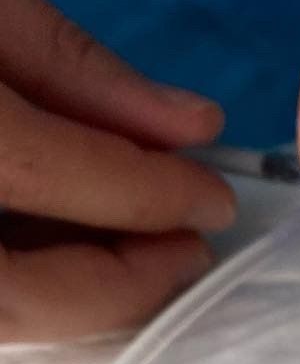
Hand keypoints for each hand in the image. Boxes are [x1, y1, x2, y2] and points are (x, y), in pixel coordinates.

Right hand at [0, 0, 234, 344]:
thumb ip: (71, 63)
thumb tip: (191, 126)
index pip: (52, 170)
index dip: (150, 193)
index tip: (214, 200)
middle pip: (12, 295)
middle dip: (116, 286)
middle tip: (184, 254)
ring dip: (66, 299)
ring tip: (127, 257)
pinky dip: (18, 288)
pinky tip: (51, 253)